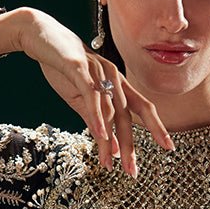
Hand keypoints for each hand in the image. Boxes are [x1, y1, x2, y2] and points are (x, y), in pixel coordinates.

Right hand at [14, 8, 174, 175]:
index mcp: (117, 84)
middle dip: (130, 146)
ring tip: (111, 163)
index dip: (157, 127)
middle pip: (128, 116)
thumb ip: (95, 118)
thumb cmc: (63, 67)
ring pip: (110, 111)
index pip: (143, 108)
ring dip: (112, 139)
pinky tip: (102, 135)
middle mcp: (113, 77)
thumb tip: (109, 144)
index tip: (169, 147)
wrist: (41, 36)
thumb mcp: (80, 98)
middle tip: (132, 172)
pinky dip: (97, 117)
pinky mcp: (79, 68)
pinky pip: (92, 96)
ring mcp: (98, 71)